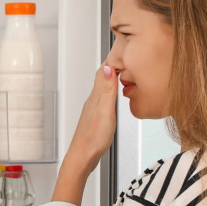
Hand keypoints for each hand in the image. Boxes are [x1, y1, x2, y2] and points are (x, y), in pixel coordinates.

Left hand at [52, 65, 118, 203]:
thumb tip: (107, 67)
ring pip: (103, 88)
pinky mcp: (96, 119)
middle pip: (102, 77)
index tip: (123, 47)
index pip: (104, 71)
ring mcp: (94, 110)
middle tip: (124, 54)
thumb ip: (106, 89)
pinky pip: (104, 99)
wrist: (82, 159)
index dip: (113, 58)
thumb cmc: (93, 139)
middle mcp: (93, 101)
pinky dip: (110, 92)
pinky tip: (114, 96)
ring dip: (111, 78)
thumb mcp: (105, 111)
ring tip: (122, 71)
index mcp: (96, 97)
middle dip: (113, 64)